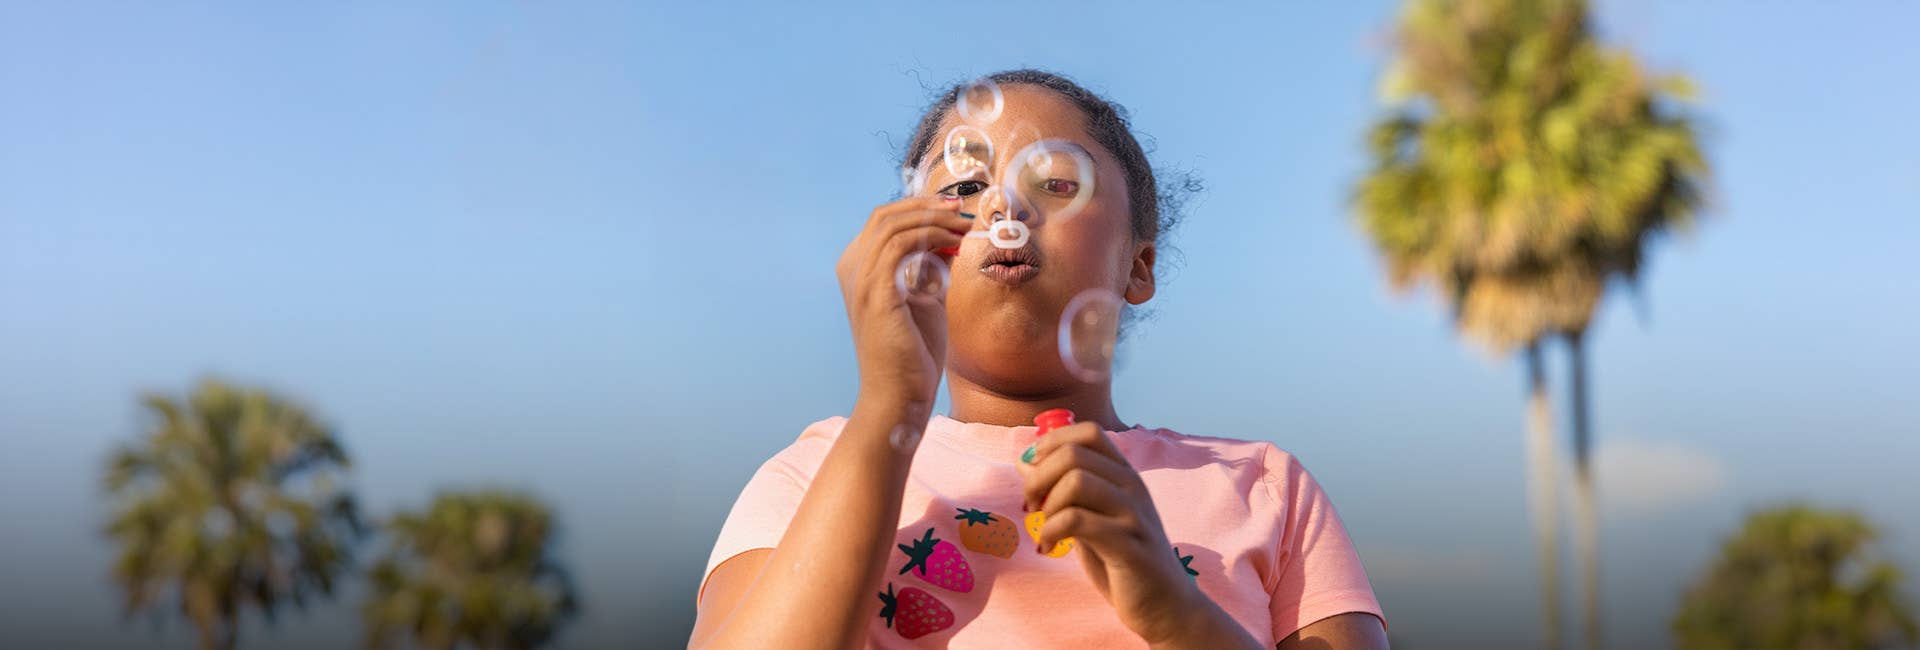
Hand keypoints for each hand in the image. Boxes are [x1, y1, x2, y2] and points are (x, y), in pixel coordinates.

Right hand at [835, 195, 970, 412]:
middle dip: (927, 206)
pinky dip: (930, 235)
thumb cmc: (912, 353)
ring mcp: (860, 280)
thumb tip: (949, 240)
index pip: (883, 221)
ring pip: (892, 224)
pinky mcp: (875, 292)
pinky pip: (899, 244)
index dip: (920, 209)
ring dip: (933, 218)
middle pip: (884, 215)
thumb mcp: (926, 300)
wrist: (900, 394)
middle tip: (962, 211)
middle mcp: (852, 270)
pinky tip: (954, 245)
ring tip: (963, 226)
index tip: (955, 213)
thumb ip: (931, 268)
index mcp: (859, 270)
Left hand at [1017, 422, 1247, 645]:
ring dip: (1047, 505)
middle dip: (1039, 477)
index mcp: (1125, 475)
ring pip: (1076, 482)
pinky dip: (1051, 531)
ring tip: (1044, 528)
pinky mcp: (1129, 545)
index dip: (1052, 443)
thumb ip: (1063, 490)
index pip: (1089, 432)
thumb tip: (1024, 460)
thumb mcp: (1091, 519)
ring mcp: (1134, 515)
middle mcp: (1133, 487)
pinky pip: (1078, 520)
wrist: (1167, 606)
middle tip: (1031, 505)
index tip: (1033, 470)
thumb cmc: (1123, 561)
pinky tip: (1048, 547)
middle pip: (1074, 455)